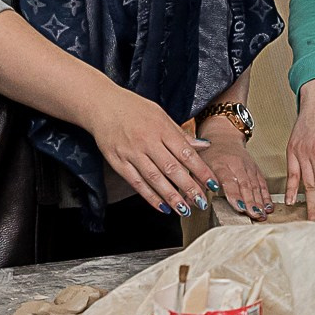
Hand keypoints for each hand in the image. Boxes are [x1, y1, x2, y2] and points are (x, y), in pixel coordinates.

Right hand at [83, 87, 215, 215]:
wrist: (101, 105)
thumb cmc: (133, 108)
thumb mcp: (160, 114)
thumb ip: (180, 133)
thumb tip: (204, 146)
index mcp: (161, 128)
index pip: (186, 153)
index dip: (201, 170)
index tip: (213, 184)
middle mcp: (147, 141)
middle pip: (172, 169)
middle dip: (189, 188)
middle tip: (202, 202)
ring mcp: (131, 153)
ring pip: (155, 179)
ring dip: (171, 196)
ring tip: (184, 209)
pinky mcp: (118, 161)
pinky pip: (136, 182)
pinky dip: (149, 196)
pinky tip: (161, 206)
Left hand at [200, 121, 271, 218]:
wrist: (224, 138)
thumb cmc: (209, 155)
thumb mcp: (197, 166)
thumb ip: (195, 185)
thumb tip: (193, 202)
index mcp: (220, 164)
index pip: (228, 180)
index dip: (234, 194)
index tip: (238, 207)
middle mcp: (236, 165)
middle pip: (245, 185)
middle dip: (250, 202)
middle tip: (253, 215)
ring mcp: (248, 167)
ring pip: (255, 185)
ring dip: (259, 201)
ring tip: (262, 215)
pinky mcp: (256, 170)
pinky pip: (262, 183)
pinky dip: (266, 196)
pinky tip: (269, 207)